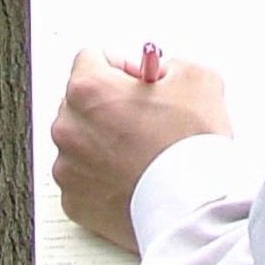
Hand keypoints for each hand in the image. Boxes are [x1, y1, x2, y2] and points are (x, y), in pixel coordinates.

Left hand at [51, 50, 232, 253]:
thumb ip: (170, 65)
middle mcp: (68, 127)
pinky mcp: (74, 202)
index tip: (139, 83)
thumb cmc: (189, 147)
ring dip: (104, 141)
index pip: (91, 58)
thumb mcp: (196, 77)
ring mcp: (68, 168)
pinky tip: (133, 177)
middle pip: (82, 101)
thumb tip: (162, 75)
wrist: (192, 206)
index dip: (122, 67)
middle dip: (110, 105)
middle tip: (145, 118)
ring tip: (142, 152)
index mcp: (88, 89)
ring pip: (81, 142)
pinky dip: (103, 176)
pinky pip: (83, 178)